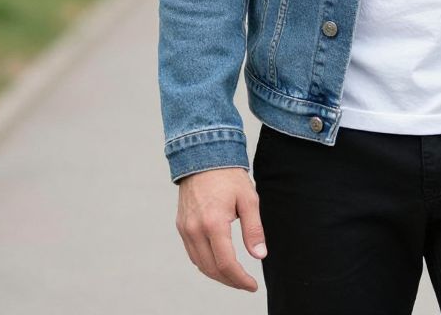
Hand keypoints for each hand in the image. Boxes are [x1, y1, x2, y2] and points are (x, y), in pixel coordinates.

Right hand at [176, 167, 266, 290]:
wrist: (203, 155)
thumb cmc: (228, 175)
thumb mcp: (249, 198)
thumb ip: (254, 229)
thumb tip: (259, 255)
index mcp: (214, 223)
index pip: (226, 264)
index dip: (240, 279)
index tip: (252, 285)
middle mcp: (195, 229)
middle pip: (211, 269)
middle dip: (230, 281)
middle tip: (245, 283)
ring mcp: (185, 228)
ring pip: (200, 264)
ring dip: (217, 275)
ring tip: (234, 276)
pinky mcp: (181, 225)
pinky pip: (192, 253)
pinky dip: (205, 263)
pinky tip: (218, 262)